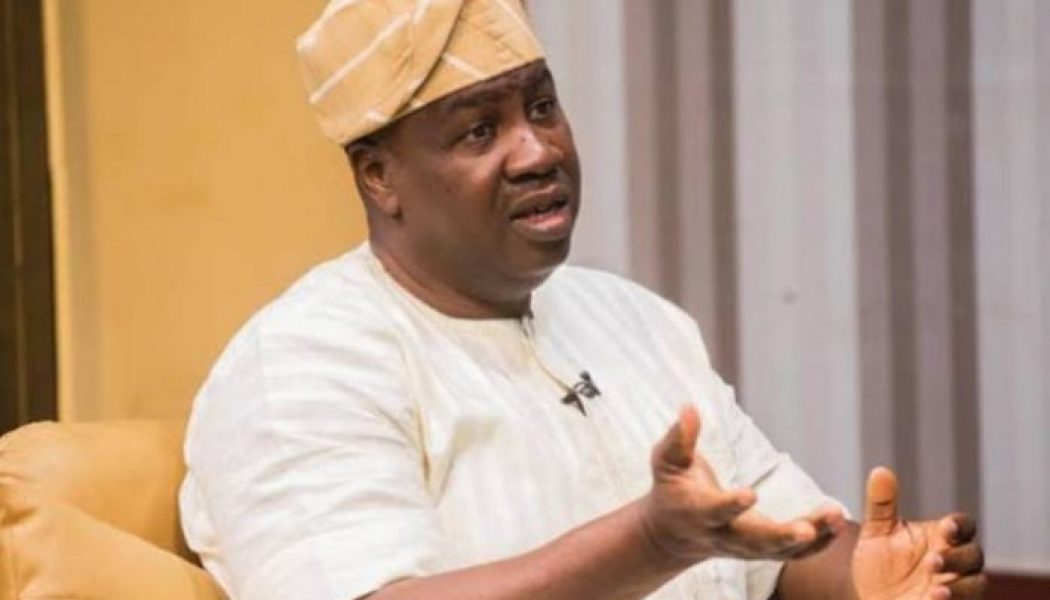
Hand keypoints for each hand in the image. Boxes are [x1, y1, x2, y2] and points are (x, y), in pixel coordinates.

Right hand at [639, 406, 845, 564]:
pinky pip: (792, 553)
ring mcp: (744, 547)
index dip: (731, 504)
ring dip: (810, 538)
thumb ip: (679, 437)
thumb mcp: (666, 461)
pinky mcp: (762, 550)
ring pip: (779, 550)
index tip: (750, 494)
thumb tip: (689, 408)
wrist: (674, 534)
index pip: (715, 511)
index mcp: (698, 512)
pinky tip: (838, 524)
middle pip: (753, 542)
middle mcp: (723, 535)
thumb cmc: (671, 488)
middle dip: (780, 536)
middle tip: (806, 529)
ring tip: (835, 516)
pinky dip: (817, 544)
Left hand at [852, 467, 986, 598]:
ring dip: (960, 588)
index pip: (963, 526)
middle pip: (973, 555)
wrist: (868, 598)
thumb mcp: (876, 532)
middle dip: (957, 558)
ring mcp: (956, 587)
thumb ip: (881, 504)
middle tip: (933, 561)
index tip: (947, 527)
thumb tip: (880, 470)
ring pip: (975, 586)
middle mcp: (955, 562)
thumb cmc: (878, 563)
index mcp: (941, 537)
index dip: (959, 526)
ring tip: (936, 592)